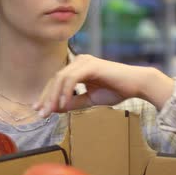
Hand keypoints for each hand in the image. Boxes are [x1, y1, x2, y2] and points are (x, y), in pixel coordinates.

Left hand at [32, 54, 173, 117]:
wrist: (136, 85)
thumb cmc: (116, 90)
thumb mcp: (90, 99)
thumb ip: (73, 102)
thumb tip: (54, 108)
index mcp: (78, 67)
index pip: (57, 81)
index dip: (47, 95)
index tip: (39, 110)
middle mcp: (79, 61)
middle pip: (55, 79)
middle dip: (47, 97)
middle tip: (40, 113)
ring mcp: (84, 61)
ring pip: (61, 78)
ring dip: (54, 96)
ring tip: (50, 111)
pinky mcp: (90, 65)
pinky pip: (72, 79)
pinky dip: (66, 92)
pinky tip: (63, 104)